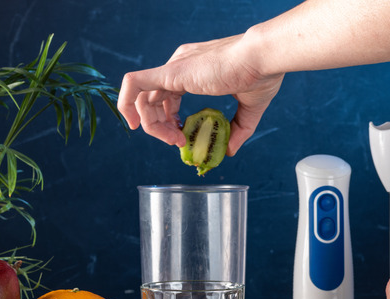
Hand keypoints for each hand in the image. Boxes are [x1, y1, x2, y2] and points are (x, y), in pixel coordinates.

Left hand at [117, 34, 283, 155]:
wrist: (263, 58)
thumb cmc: (262, 74)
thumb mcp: (250, 107)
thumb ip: (238, 129)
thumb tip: (229, 150)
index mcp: (193, 69)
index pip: (167, 95)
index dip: (170, 120)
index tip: (184, 136)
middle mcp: (179, 65)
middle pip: (153, 99)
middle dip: (160, 126)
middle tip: (178, 143)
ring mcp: (173, 67)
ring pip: (143, 98)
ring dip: (152, 125)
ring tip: (173, 140)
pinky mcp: (170, 72)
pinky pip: (133, 84)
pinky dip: (127, 104)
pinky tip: (136, 125)